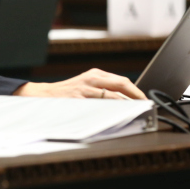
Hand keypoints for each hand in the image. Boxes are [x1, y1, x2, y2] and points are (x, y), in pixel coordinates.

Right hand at [12, 69, 145, 99]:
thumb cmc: (67, 93)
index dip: (136, 90)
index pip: (122, 81)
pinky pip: (100, 104)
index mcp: (95, 74)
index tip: (144, 100)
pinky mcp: (79, 98)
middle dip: (136, 95)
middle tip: (145, 105)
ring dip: (128, 103)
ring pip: (113, 94)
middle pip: (121, 83)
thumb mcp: (86, 85)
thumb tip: (125, 99)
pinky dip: (111, 109)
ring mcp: (85, 88)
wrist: (44, 96)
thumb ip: (103, 89)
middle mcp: (92, 78)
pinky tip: (118, 114)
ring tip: (137, 111)